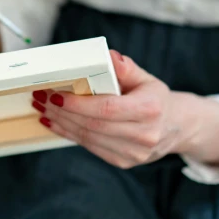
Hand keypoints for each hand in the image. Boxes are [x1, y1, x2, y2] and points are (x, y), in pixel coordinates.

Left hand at [32, 50, 184, 168]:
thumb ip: (126, 68)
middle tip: (42, 98)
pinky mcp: (123, 162)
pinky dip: (69, 134)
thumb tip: (108, 57)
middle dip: (62, 112)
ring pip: (88, 138)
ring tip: (43, 109)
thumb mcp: (146, 78)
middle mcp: (144, 135)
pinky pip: (90, 147)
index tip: (56, 94)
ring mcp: (134, 153)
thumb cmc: (156, 99)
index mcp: (150, 110)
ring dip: (61, 123)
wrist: (176, 127)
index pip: (107, 109)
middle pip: (93, 125)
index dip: (78, 104)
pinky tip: (55, 123)